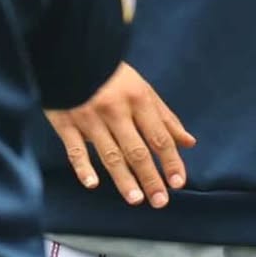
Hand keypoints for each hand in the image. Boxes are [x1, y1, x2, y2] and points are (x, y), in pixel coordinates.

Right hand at [44, 62, 196, 206]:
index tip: (179, 182)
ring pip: (110, 154)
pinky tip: (92, 184)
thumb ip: (165, 118)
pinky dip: (83, 167)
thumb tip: (189, 142)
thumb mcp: (144, 90)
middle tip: (160, 201)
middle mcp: (117, 111)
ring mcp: (91, 119)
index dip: (170, 160)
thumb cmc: (113, 77)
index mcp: (139, 100)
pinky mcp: (66, 124)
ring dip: (123, 179)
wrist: (73, 55)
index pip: (159, 136)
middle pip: (137, 149)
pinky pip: (76, 149)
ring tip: (136, 199)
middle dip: (150, 177)